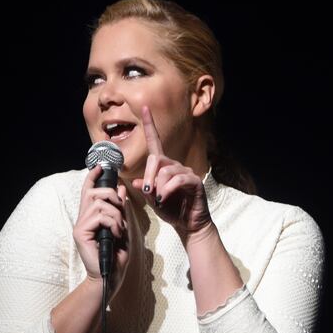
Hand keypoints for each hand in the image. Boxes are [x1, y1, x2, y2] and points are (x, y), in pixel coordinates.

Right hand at [73, 165, 129, 294]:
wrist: (111, 275)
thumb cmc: (117, 254)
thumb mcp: (123, 227)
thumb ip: (120, 209)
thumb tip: (121, 188)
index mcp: (92, 216)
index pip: (89, 190)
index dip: (93, 177)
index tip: (101, 166)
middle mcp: (83, 218)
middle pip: (94, 192)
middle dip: (111, 195)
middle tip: (120, 211)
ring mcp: (80, 225)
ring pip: (99, 203)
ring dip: (116, 214)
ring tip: (120, 228)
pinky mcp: (81, 232)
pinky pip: (100, 216)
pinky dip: (114, 222)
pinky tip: (117, 234)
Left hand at [131, 105, 213, 240]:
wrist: (188, 225)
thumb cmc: (171, 210)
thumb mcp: (153, 200)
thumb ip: (146, 189)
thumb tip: (138, 181)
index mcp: (164, 167)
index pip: (156, 143)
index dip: (150, 125)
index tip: (144, 108)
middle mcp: (175, 166)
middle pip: (156, 159)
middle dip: (149, 176)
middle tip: (148, 192)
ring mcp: (186, 172)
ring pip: (166, 171)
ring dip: (159, 187)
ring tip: (159, 200)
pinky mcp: (194, 181)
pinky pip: (178, 180)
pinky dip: (168, 189)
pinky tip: (165, 198)